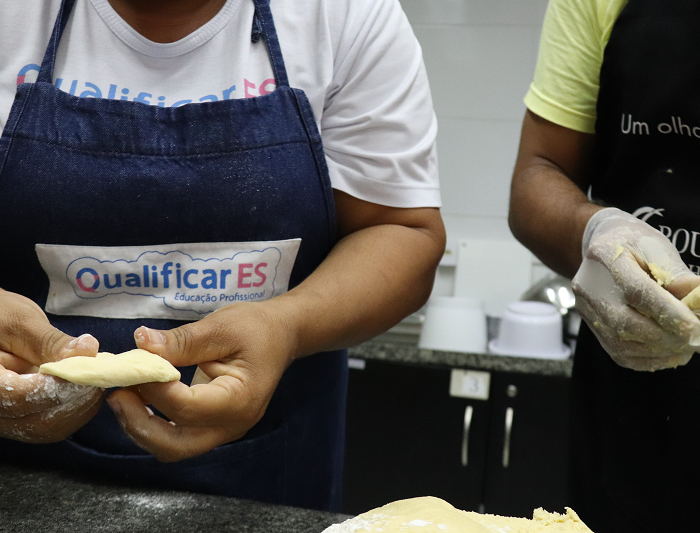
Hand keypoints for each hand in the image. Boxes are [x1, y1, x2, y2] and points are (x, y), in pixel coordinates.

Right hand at [0, 290, 104, 441]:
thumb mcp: (20, 321)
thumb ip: (51, 342)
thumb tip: (89, 349)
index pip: (23, 397)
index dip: (62, 386)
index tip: (90, 371)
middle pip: (37, 420)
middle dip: (76, 398)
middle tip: (100, 375)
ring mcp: (6, 417)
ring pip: (46, 428)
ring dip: (78, 407)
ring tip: (95, 379)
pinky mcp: (19, 417)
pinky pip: (47, 424)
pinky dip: (72, 409)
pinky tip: (86, 389)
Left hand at [107, 302, 293, 461]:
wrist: (282, 335)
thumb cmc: (257, 327)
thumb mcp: (221, 326)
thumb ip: (181, 341)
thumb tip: (140, 343)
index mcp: (240, 400)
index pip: (186, 407)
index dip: (154, 389)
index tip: (132, 364)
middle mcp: (232, 425)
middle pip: (175, 445)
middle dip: (139, 424)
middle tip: (117, 394)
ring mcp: (223, 430)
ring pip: (172, 447)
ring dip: (141, 427)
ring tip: (123, 395)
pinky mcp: (212, 426)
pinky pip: (176, 435)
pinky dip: (152, 423)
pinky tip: (140, 398)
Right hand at [572, 208, 699, 370]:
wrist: (601, 247)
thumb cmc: (634, 245)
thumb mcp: (657, 248)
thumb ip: (677, 275)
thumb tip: (698, 302)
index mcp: (605, 256)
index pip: (636, 291)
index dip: (667, 312)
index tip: (694, 327)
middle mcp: (588, 285)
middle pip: (624, 321)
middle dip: (666, 336)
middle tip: (695, 340)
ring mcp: (585, 308)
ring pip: (621, 342)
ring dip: (660, 350)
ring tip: (687, 347)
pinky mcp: (590, 325)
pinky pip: (618, 352)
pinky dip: (648, 360)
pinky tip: (670, 353)